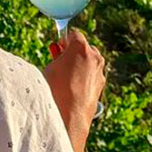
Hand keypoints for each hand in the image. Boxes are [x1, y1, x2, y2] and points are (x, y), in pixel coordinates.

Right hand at [42, 28, 104, 151]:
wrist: (68, 117)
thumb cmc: (55, 90)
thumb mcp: (50, 67)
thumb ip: (57, 55)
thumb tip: (59, 52)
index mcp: (80, 47)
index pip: (73, 34)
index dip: (63, 41)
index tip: (56, 49)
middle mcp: (94, 57)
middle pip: (84, 47)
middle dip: (73, 52)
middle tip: (60, 61)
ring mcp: (100, 71)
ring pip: (90, 62)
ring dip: (80, 64)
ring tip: (65, 76)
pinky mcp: (101, 85)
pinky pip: (92, 75)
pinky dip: (84, 77)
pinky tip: (72, 87)